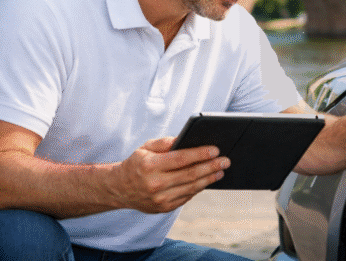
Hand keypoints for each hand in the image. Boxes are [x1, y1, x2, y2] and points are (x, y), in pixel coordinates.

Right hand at [110, 137, 229, 213]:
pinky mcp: (164, 208)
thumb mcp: (146, 147)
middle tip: (226, 160)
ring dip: (209, 179)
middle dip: (211, 167)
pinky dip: (199, 188)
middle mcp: (155, 184)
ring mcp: (160, 199)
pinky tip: (207, 180)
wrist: (119, 189)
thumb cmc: (136, 164)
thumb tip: (186, 139)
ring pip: (191, 188)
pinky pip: (186, 197)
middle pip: (190, 175)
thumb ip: (166, 142)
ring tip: (221, 170)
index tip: (216, 150)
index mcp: (150, 166)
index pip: (181, 158)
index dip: (200, 154)